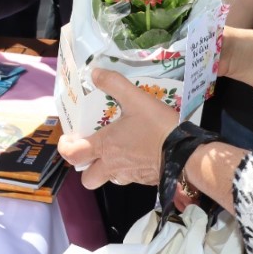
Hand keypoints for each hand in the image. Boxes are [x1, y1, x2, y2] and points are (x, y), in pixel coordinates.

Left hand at [57, 69, 177, 189]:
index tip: (69, 139)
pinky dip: (128, 169)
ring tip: (116, 150)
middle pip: (88, 178)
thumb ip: (114, 83)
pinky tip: (137, 153)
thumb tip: (94, 73)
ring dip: (107, 168)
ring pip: (109, 179)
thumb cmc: (157, 126)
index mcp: (105, 146)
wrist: (187, 153)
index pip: (72, 155)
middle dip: (86, 167)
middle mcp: (113, 166)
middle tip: (93, 149)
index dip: (65, 148)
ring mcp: (130, 176)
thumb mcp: (136, 98)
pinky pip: (129, 178)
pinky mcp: (145, 181)